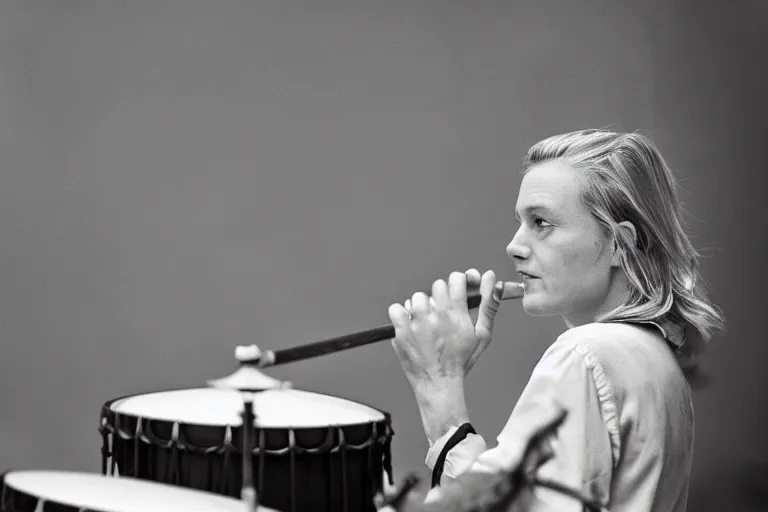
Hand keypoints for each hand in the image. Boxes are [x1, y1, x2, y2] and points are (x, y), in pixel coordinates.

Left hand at [388, 269, 506, 387]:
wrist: (439, 383)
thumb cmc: (460, 361)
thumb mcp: (482, 335)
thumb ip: (489, 305)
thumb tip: (492, 278)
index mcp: (458, 316)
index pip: (457, 280)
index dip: (459, 280)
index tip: (457, 286)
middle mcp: (438, 317)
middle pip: (437, 286)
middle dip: (440, 296)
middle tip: (441, 311)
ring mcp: (417, 323)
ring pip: (417, 297)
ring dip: (421, 307)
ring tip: (426, 323)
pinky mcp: (401, 331)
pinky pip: (396, 308)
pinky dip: (400, 315)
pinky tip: (409, 325)